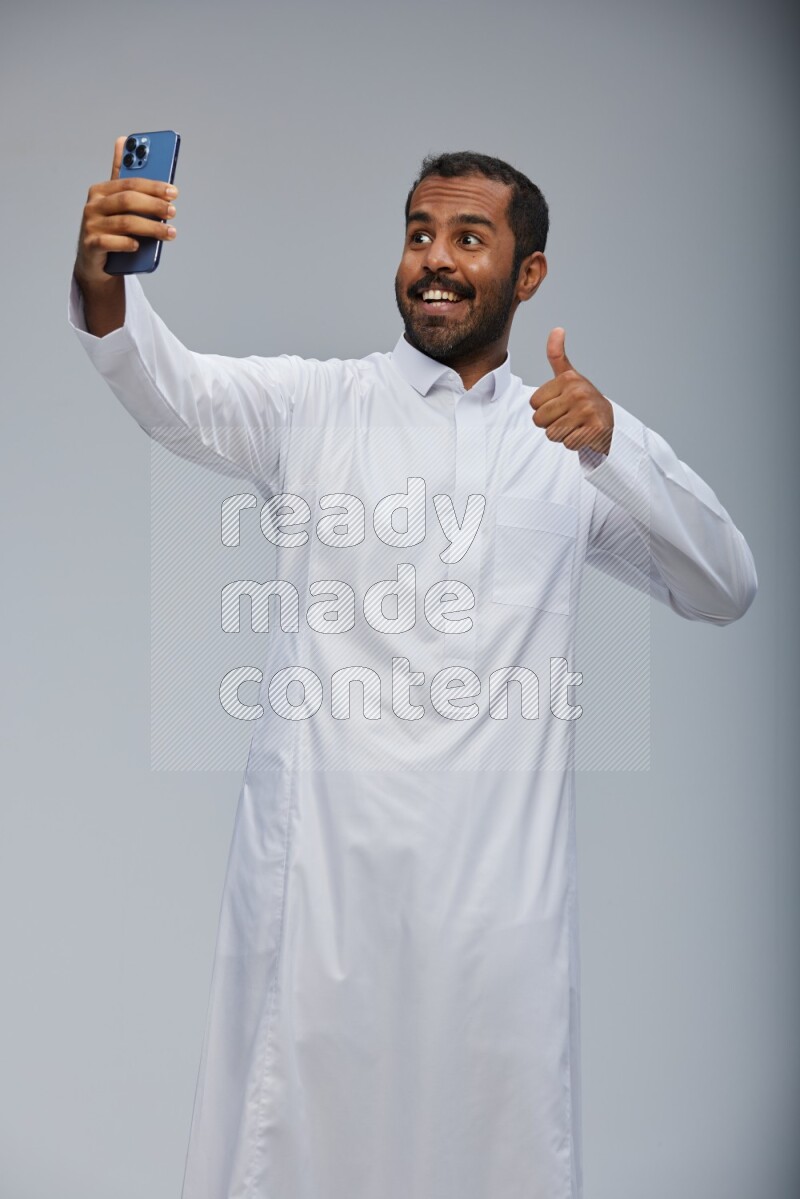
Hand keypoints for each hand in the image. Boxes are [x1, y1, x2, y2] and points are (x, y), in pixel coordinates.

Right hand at [74, 135, 178, 289]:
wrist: (94, 261)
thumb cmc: (110, 228)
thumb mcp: (117, 203)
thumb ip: (123, 177)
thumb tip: (124, 140)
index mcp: (101, 190)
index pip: (130, 183)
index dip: (153, 186)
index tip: (173, 191)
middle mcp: (93, 205)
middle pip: (127, 201)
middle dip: (154, 206)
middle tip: (173, 212)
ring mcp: (90, 225)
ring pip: (124, 223)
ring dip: (150, 228)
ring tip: (169, 233)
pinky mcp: (90, 245)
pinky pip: (110, 242)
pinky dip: (126, 244)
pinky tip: (139, 246)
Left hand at [529, 328, 612, 454]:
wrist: (607, 424)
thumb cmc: (582, 402)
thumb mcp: (568, 377)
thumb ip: (557, 356)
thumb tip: (557, 329)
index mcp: (568, 379)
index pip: (533, 404)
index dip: (544, 410)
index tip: (561, 406)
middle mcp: (578, 392)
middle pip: (539, 420)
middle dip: (550, 424)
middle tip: (568, 419)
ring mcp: (588, 410)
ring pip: (552, 434)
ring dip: (562, 435)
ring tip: (575, 426)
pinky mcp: (595, 429)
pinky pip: (567, 444)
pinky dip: (575, 444)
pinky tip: (584, 434)